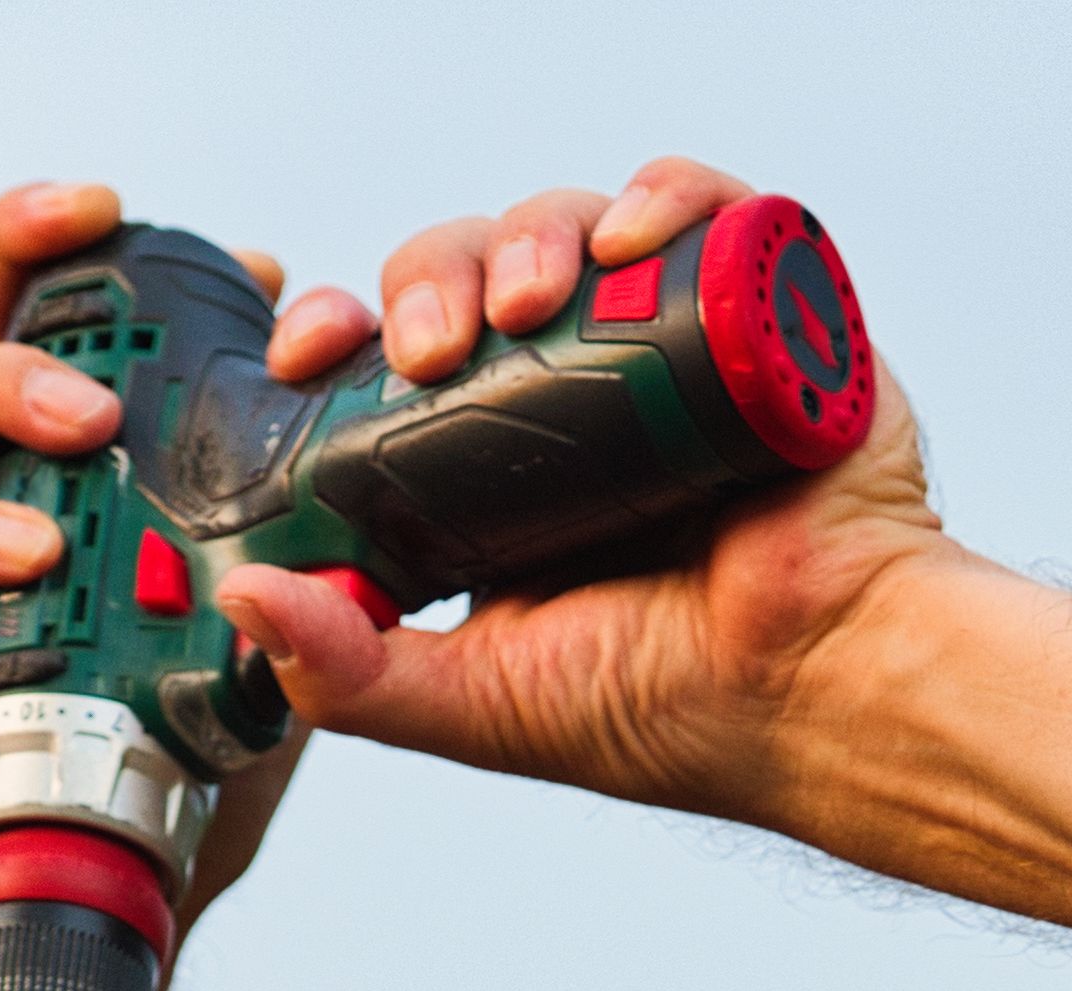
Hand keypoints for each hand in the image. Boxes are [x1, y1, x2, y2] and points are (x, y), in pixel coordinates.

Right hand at [0, 180, 301, 949]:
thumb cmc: (163, 790)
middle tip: (95, 213)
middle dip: (26, 249)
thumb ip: (302, 581)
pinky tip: (33, 548)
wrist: (85, 912)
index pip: (90, 344)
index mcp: (71, 485)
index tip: (257, 270)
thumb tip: (380, 490)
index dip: (150, 281)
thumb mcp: (264, 666)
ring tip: (89, 415)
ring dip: (7, 392)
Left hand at [208, 159, 953, 819]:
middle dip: (431, 281)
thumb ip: (354, 674)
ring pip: (572, 229)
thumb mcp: (481, 706)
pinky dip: (664, 196)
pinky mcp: (769, 312)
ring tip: (534, 302)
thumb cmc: (681, 713)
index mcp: (502, 471)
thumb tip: (241, 597)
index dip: (342, 332)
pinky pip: (708, 210)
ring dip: (530, 237)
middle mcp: (584, 395)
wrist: (830, 696)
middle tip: (435, 347)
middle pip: (474, 275)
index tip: (310, 350)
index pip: (397, 361)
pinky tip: (630, 238)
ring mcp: (678, 345)